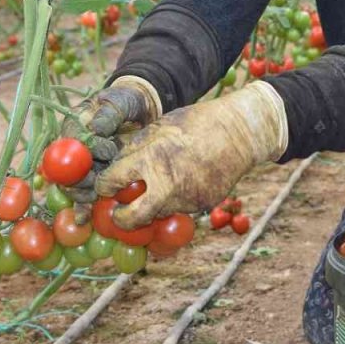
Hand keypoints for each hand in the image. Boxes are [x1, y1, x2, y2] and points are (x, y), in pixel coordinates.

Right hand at [59, 76, 159, 219]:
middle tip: (99, 182)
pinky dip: (84, 207)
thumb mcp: (119, 102)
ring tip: (95, 199)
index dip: (83, 154)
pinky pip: (86, 194)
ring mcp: (84, 164)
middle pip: (68, 170)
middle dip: (82, 180)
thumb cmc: (125, 103)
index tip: (108, 151)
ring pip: (75, 185)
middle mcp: (74, 148)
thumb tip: (96, 129)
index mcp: (74, 127)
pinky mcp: (95, 176)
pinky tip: (83, 220)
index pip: (70, 145)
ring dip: (84, 195)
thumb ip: (108, 115)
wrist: (137, 111)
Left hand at [94, 82, 287, 228]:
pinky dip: (175, 199)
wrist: (240, 133)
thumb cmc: (196, 123)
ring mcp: (185, 199)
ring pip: (157, 213)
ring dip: (151, 205)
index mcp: (150, 159)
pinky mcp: (201, 205)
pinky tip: (184, 181)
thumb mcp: (159, 127)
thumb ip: (135, 148)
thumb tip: (115, 166)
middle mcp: (166, 185)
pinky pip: (180, 208)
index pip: (112, 182)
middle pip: (132, 218)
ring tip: (157, 187)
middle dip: (120, 220)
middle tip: (118, 214)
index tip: (106, 187)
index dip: (104, 186)